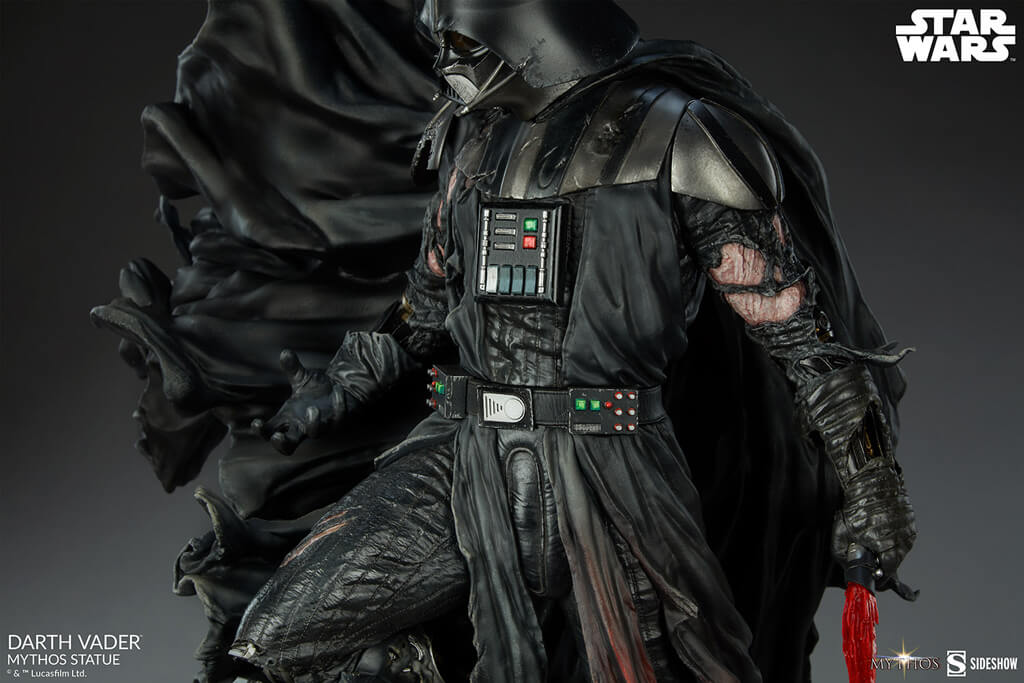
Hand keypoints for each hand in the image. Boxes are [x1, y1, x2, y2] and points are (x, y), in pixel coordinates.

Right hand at [251, 349, 349, 454]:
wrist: (341, 389)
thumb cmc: (315, 389)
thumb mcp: (302, 377)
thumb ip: (292, 367)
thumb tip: (285, 352)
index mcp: (287, 418)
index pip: (269, 431)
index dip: (261, 431)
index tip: (256, 423)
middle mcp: (302, 427)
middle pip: (287, 447)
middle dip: (281, 444)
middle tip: (278, 437)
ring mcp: (320, 427)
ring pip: (315, 434)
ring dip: (313, 423)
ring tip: (313, 409)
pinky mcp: (338, 422)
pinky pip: (338, 418)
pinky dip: (338, 404)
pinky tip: (338, 390)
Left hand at [831, 460, 916, 588]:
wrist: (871, 480)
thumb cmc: (855, 507)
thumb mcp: (842, 536)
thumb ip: (845, 558)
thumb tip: (849, 571)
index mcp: (890, 548)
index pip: (888, 573)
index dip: (878, 577)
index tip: (871, 578)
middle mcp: (904, 541)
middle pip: (895, 561)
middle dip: (881, 562)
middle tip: (868, 556)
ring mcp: (909, 530)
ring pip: (899, 547)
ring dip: (887, 547)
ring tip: (871, 537)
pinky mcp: (910, 519)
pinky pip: (902, 534)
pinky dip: (891, 535)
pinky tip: (879, 526)